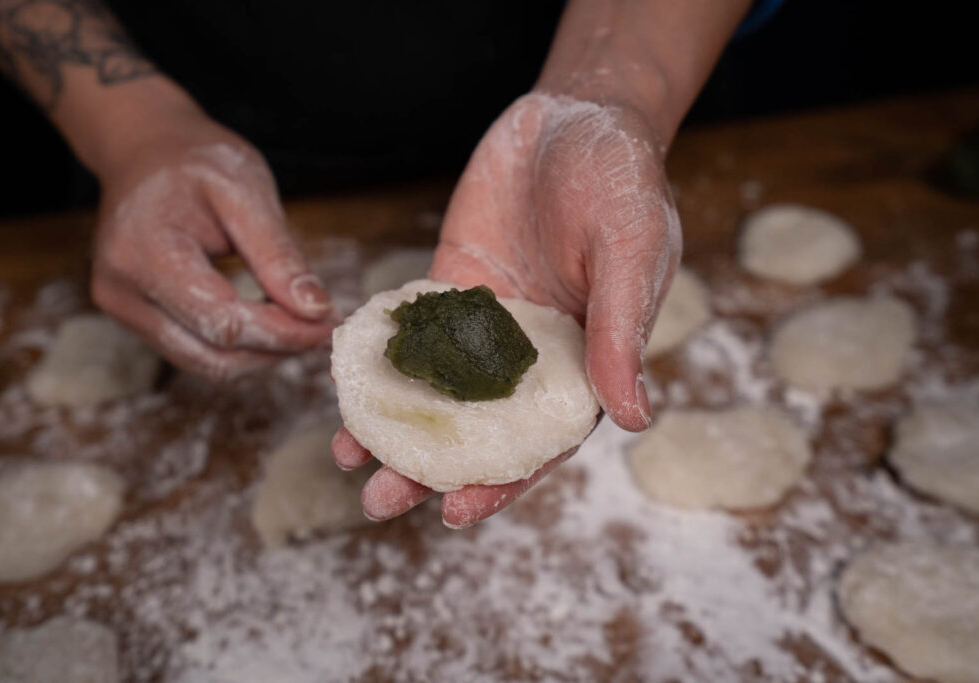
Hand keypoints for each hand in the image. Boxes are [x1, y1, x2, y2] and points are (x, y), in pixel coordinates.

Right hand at [90, 105, 335, 378]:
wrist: (143, 149)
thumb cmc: (194, 160)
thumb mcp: (246, 189)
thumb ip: (279, 254)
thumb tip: (316, 311)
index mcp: (142, 252)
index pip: (222, 321)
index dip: (283, 332)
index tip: (330, 323)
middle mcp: (120, 291)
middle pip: (213, 355)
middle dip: (277, 348)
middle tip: (325, 326)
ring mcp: (122, 309)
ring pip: (205, 364)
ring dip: (262, 354)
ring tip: (303, 324)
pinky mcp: (134, 318)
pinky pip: (195, 352)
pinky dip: (240, 348)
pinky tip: (272, 322)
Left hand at [333, 92, 680, 527]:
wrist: (574, 114)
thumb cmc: (621, 180)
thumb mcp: (632, 250)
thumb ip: (622, 332)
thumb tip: (633, 419)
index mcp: (583, 363)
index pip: (539, 441)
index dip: (502, 482)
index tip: (456, 512)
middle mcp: (529, 358)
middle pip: (475, 430)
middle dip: (428, 471)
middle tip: (378, 502)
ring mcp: (484, 327)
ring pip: (435, 391)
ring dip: (393, 427)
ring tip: (346, 459)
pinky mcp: (449, 289)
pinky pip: (410, 333)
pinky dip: (381, 362)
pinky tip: (344, 386)